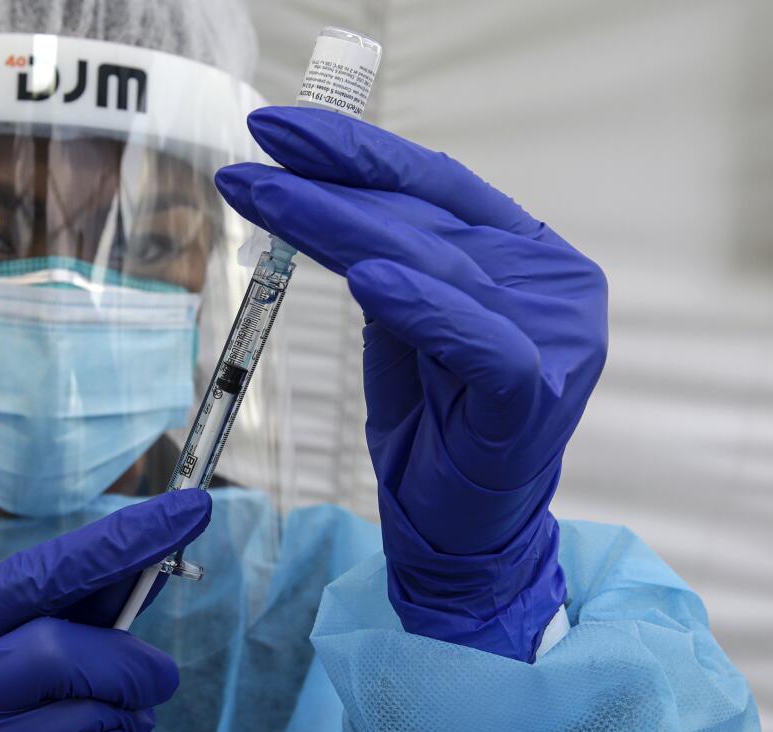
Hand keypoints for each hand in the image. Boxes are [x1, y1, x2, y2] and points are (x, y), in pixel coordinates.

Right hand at [0, 490, 211, 731]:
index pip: (41, 572)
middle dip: (129, 664)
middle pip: (65, 650)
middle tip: (158, 678)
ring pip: (90, 715)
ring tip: (117, 722)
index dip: (120, 541)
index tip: (187, 509)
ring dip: (125, 717)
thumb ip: (50, 619)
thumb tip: (142, 577)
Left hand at [215, 107, 606, 661]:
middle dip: (329, 182)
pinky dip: (422, 307)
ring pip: (436, 264)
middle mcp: (546, 281)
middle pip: (425, 217)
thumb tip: (325, 197)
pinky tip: (368, 276)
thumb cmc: (434, 426)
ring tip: (269, 195)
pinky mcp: (536, 394)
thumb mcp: (403, 328)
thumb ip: (387, 263)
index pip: (433, 186)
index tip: (276, 130)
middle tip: (250, 158)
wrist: (461, 531)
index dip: (356, 152)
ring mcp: (552, 335)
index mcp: (520, 254)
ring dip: (342, 226)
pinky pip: (477, 341)